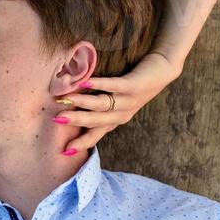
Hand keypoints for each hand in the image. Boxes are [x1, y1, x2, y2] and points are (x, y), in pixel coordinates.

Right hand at [53, 51, 183, 155]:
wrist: (163, 69)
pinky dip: (100, 84)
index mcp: (117, 118)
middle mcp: (122, 113)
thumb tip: (72, 103)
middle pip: (97, 120)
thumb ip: (98, 102)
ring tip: (65, 100)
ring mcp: (129, 100)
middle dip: (76, 121)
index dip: (82, 143)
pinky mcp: (135, 86)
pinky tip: (85, 82)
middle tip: (57, 120)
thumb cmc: (135, 83)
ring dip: (83, 103)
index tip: (65, 150)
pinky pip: (115, 86)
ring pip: (103, 104)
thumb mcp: (118, 99)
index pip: (96, 134)